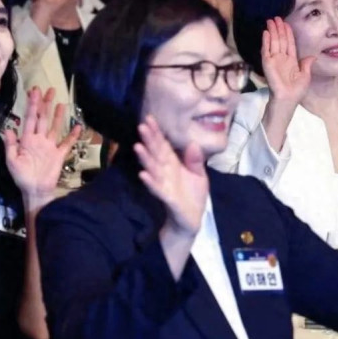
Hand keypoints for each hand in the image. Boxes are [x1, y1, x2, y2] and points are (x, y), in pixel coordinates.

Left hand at [4, 87, 80, 198]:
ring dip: (58, 115)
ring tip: (61, 103)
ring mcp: (50, 146)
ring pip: (55, 127)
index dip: (32, 105)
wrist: (35, 191)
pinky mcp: (60, 154)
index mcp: (27, 140)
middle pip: (43, 118)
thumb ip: (10, 145)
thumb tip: (7, 129)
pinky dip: (73, 135)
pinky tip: (78, 126)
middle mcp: (39, 140)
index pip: (29, 118)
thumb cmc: (21, 177)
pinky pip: (67, 143)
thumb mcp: (12, 161)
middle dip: (45, 104)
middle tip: (48, 90)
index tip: (33, 91)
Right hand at [134, 115, 208, 237]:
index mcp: (173, 164)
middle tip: (141, 126)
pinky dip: (150, 182)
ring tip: (138, 146)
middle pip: (156, 154)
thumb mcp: (199, 175)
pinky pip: (157, 189)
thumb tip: (193, 143)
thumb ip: (195, 160)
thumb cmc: (193, 196)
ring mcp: (164, 184)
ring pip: (153, 169)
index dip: (156, 133)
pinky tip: (142, 174)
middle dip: (149, 141)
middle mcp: (165, 172)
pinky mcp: (167, 198)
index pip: (163, 145)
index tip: (149, 119)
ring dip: (145, 159)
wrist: (192, 220)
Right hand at [262, 17, 314, 103]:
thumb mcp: (305, 76)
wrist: (288, 99)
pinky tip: (266, 32)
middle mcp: (282, 58)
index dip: (288, 33)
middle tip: (276, 17)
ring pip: (273, 42)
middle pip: (281, 40)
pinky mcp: (267, 63)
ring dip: (272, 31)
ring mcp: (274, 60)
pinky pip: (266, 50)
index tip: (286, 23)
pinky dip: (266, 41)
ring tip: (270, 20)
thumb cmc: (296, 90)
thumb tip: (312, 56)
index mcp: (291, 60)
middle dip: (279, 28)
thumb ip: (307, 65)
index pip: (289, 43)